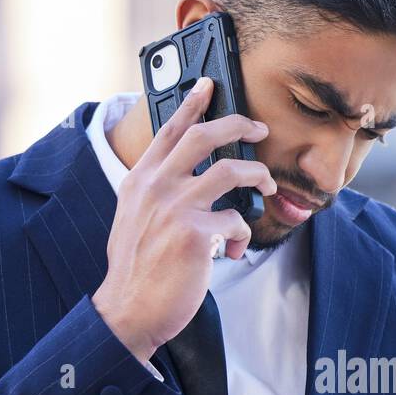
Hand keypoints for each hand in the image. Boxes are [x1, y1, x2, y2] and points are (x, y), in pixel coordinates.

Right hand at [92, 76, 276, 359]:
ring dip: (258, 176)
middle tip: (259, 129)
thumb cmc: (136, 272)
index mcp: (140, 180)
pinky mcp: (196, 234)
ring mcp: (176, 207)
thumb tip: (184, 186)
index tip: (208, 85)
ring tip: (268, 188)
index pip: (168, 131)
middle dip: (239, 125)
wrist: (127, 310)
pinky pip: (236, 222)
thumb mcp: (132, 220)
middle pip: (205, 136)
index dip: (191, 104)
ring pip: (232, 170)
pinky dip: (241, 237)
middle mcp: (156, 186)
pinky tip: (232, 253)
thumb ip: (154, 196)